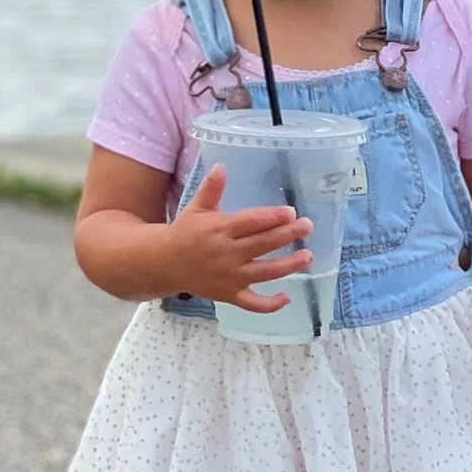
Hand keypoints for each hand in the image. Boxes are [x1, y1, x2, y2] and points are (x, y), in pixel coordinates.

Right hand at [167, 164, 313, 312]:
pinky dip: (270, 305)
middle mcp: (227, 253)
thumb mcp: (196, 208)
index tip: (291, 212)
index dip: (272, 217)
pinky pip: (252, 303)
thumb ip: (211, 189)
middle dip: (287, 235)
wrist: (164, 263)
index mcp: (220, 229)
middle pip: (262, 244)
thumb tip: (221, 166)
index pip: (251, 222)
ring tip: (307, 256)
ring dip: (288, 265)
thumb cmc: (185, 232)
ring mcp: (230, 277)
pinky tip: (288, 297)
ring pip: (264, 272)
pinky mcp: (229, 295)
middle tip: (308, 226)